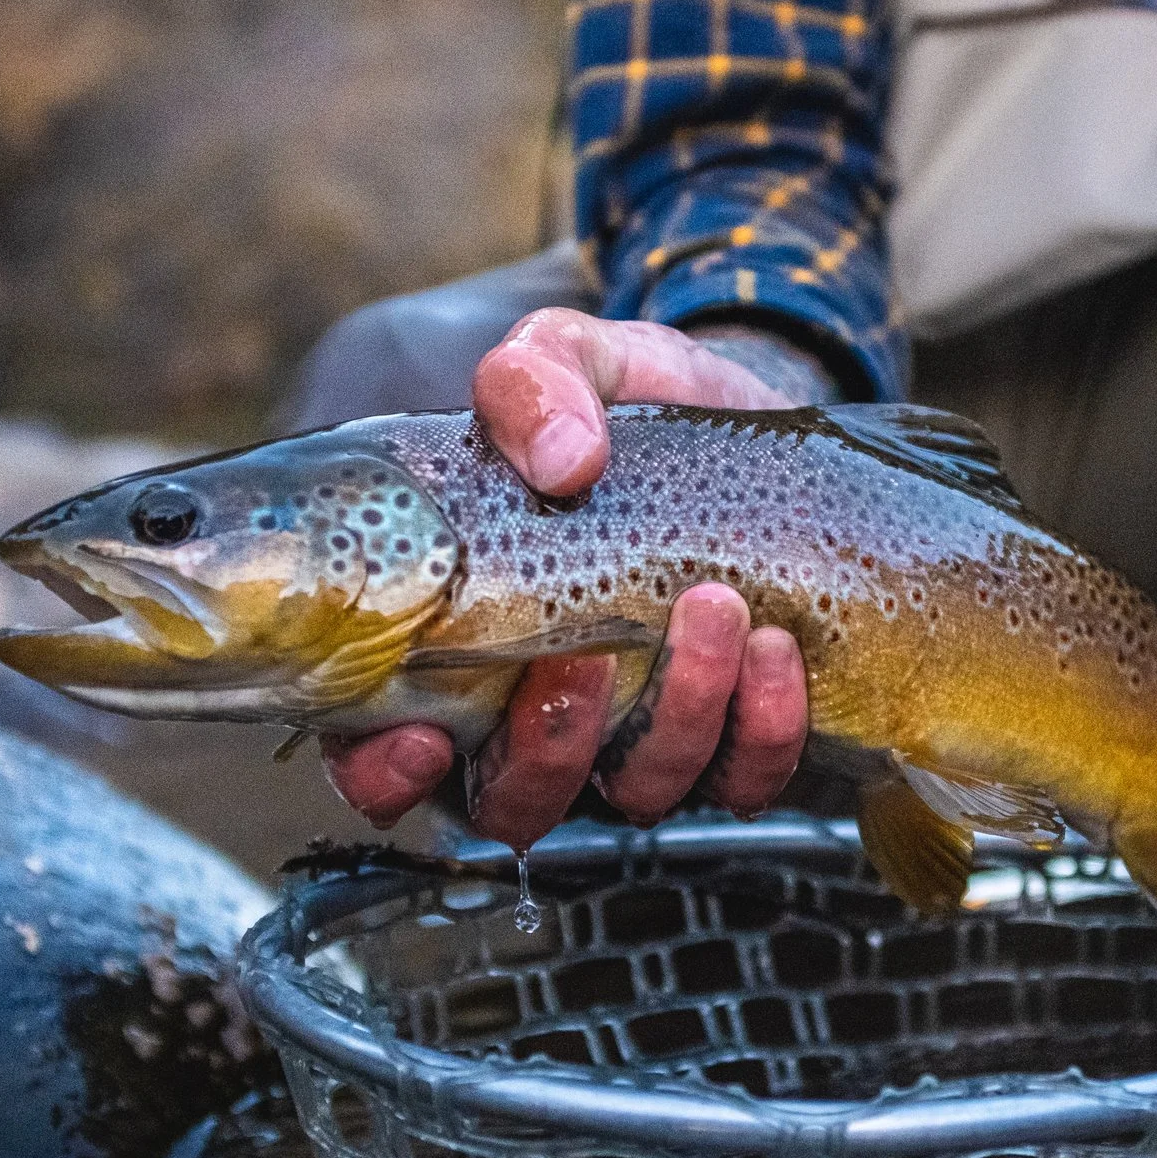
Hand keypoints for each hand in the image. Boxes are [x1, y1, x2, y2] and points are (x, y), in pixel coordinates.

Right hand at [323, 309, 827, 844]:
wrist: (750, 406)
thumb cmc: (624, 405)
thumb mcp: (565, 358)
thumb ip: (531, 381)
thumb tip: (563, 460)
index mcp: (452, 643)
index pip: (381, 756)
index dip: (384, 772)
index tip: (419, 735)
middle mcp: (538, 715)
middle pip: (516, 799)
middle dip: (550, 746)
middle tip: (584, 654)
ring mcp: (640, 738)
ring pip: (638, 791)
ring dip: (676, 714)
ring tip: (713, 608)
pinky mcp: (739, 738)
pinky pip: (745, 779)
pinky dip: (763, 725)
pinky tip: (775, 650)